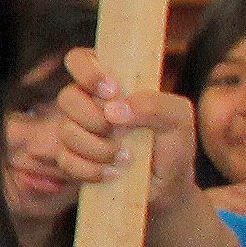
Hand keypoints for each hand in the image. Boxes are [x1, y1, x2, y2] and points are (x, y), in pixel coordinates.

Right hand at [47, 50, 197, 202]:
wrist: (166, 187)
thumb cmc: (172, 145)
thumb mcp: (179, 119)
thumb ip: (157, 105)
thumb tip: (114, 110)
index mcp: (111, 82)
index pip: (80, 59)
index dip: (87, 71)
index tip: (112, 91)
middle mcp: (88, 102)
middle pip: (67, 97)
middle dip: (93, 118)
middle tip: (118, 131)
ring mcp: (76, 130)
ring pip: (66, 131)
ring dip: (97, 148)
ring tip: (125, 159)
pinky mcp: (70, 158)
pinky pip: (65, 160)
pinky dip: (91, 170)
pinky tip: (113, 173)